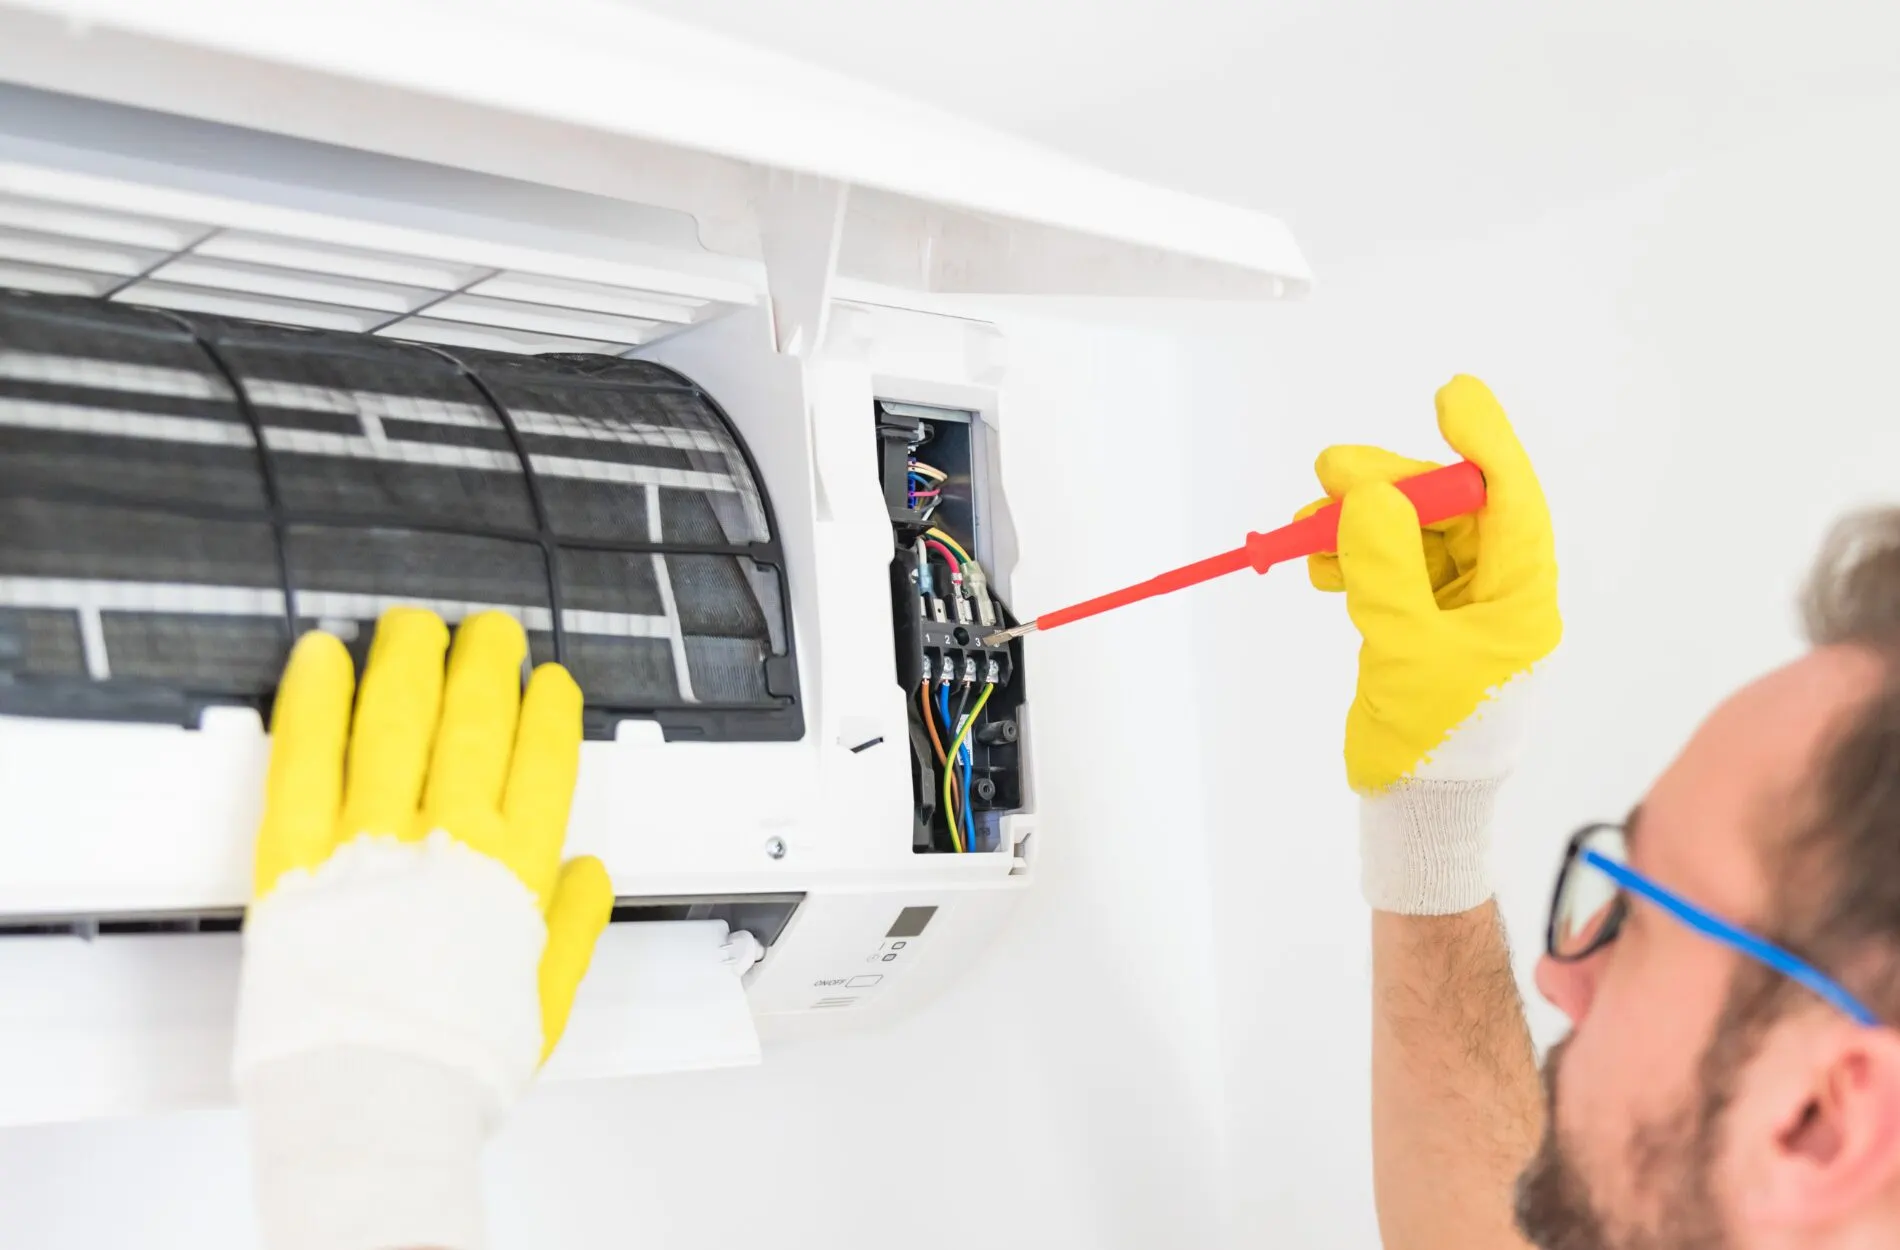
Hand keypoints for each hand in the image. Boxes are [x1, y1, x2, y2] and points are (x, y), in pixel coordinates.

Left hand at [234, 609, 613, 1249]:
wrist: (372, 1105)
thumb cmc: (454, 1066)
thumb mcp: (544, 1002)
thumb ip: (571, 928)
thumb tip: (590, 877)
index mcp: (514, 873)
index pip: (543, 759)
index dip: (548, 709)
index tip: (548, 684)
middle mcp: (449, 842)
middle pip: (473, 720)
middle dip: (486, 664)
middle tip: (488, 634)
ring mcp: (372, 841)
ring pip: (397, 719)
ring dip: (410, 661)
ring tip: (415, 627)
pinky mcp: (298, 857)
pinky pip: (306, 757)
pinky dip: (315, 700)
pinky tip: (323, 658)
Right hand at [1299, 376, 1559, 912]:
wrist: (1418, 812)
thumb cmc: (1434, 743)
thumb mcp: (1407, 651)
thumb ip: (1386, 566)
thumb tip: (1370, 494)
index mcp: (1519, 598)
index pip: (1510, 501)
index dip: (1482, 443)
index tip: (1449, 397)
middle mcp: (1495, 595)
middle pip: (1447, 510)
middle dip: (1388, 488)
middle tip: (1329, 474)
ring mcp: (1456, 611)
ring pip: (1409, 536)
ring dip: (1358, 524)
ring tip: (1306, 531)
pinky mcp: (1419, 628)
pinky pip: (1387, 569)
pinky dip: (1352, 557)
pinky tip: (1320, 564)